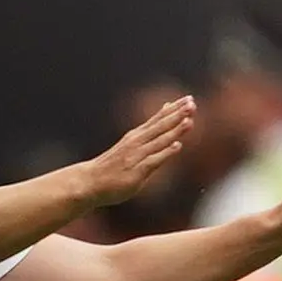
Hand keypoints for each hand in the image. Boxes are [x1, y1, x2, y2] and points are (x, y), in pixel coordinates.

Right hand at [81, 95, 196, 208]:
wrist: (90, 181)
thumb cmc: (113, 164)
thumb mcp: (132, 143)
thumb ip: (151, 129)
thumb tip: (167, 108)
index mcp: (137, 136)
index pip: (158, 119)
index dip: (174, 109)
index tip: (188, 98)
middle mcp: (137, 143)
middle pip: (160, 126)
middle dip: (177, 115)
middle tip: (191, 103)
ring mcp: (136, 156)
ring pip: (159, 141)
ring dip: (174, 131)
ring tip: (189, 121)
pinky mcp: (136, 171)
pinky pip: (153, 160)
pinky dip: (165, 153)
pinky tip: (177, 146)